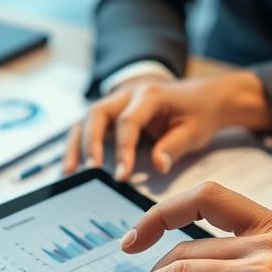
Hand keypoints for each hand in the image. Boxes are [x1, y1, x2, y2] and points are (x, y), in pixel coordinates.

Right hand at [63, 71, 271, 180]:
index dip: (122, 150)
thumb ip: (174, 147)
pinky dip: (78, 145)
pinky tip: (72, 166)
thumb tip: (158, 166)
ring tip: (68, 171)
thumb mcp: (194, 130)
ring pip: (87, 119)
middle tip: (90, 169)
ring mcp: (117, 102)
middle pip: (98, 113)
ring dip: (76, 145)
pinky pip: (88, 126)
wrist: (203, 96)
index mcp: (149, 95)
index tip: (121, 176)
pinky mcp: (113, 114)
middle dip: (90, 142)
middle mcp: (127, 95)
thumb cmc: (198, 113)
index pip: (128, 122)